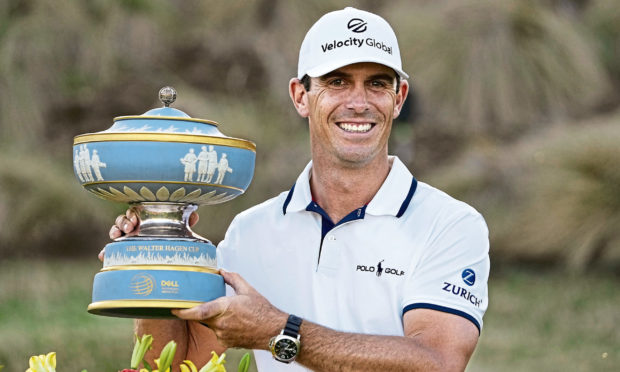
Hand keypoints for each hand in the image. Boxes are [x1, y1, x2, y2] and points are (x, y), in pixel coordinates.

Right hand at [100, 208, 198, 260]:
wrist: (169, 251)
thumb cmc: (172, 235)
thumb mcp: (179, 228)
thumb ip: (187, 221)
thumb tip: (194, 216)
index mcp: (146, 218)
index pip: (135, 212)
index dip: (132, 215)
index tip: (135, 222)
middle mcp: (136, 226)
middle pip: (123, 219)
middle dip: (123, 223)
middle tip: (129, 229)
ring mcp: (129, 237)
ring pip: (116, 229)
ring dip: (114, 231)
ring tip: (116, 236)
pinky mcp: (125, 248)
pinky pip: (112, 248)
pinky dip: (106, 251)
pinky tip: (102, 255)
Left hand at [172, 270, 286, 349]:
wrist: (274, 331)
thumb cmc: (263, 311)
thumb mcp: (248, 290)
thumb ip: (232, 279)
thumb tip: (222, 272)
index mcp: (224, 308)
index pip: (199, 311)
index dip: (183, 311)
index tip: (173, 308)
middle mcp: (221, 324)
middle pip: (201, 317)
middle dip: (198, 310)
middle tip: (194, 303)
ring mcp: (223, 335)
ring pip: (209, 325)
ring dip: (211, 317)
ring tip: (225, 311)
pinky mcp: (226, 342)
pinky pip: (217, 332)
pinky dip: (220, 325)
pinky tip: (232, 321)